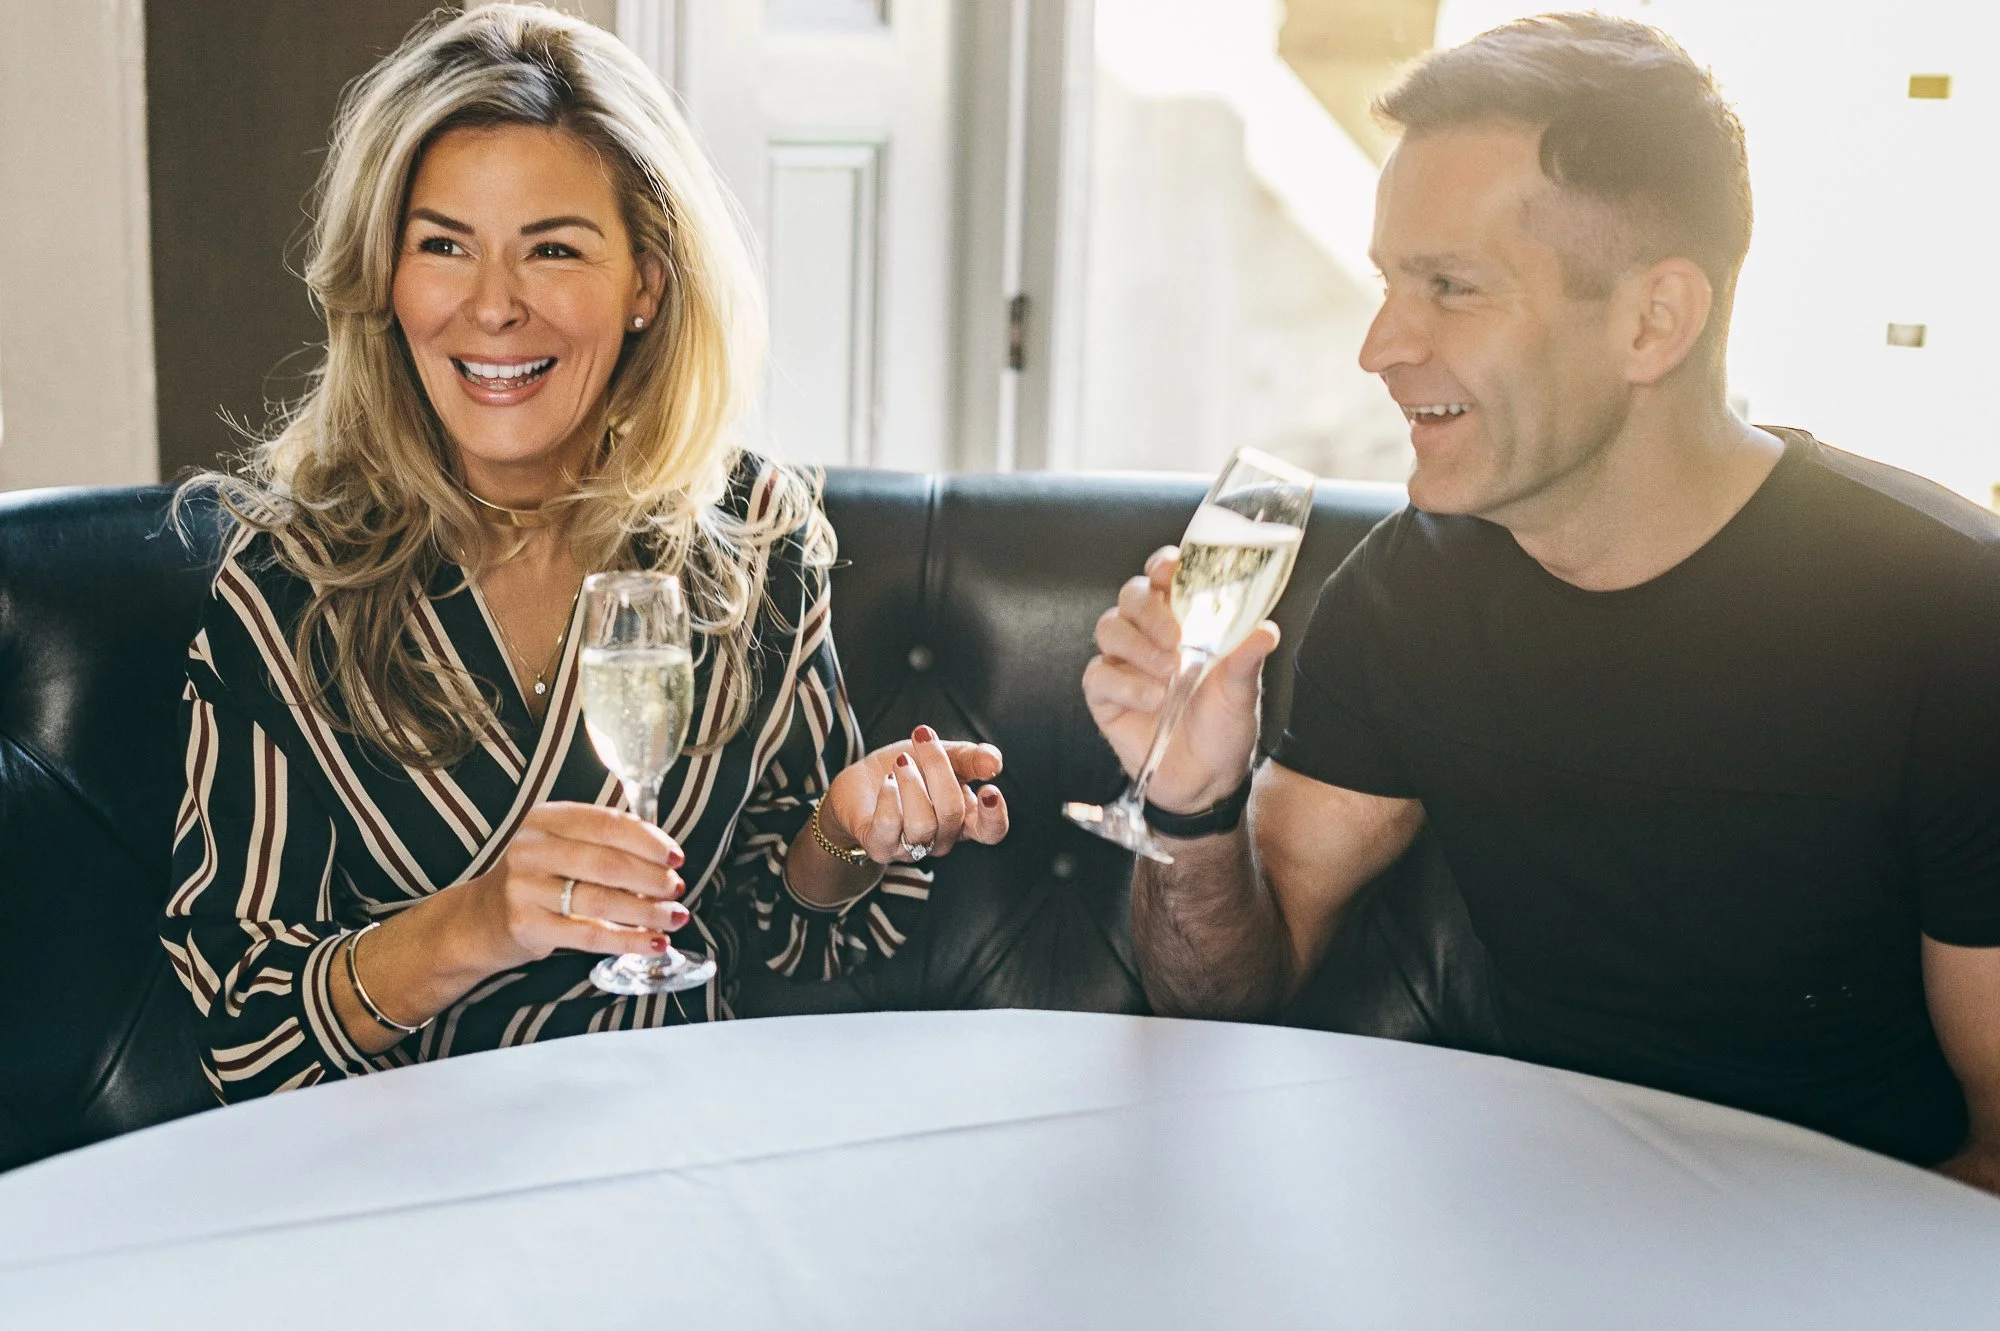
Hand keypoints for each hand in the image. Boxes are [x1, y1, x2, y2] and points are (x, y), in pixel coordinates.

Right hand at [451, 801, 690, 971]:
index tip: (676, 857)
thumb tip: (664, 856)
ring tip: (676, 917)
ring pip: (602, 901)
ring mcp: (526, 888)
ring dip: (648, 911)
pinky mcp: (528, 926)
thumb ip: (603, 843)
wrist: (480, 919)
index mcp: (545, 820)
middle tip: (678, 889)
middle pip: (608, 863)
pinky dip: (628, 940)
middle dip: (653, 878)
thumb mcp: (559, 846)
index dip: (649, 841)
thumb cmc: (536, 879)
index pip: (607, 824)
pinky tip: (654, 943)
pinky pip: (590, 935)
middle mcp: (532, 849)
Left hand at [820, 725, 1010, 862]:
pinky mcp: (880, 845)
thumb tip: (995, 761)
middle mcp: (940, 838)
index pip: (990, 832)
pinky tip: (887, 781)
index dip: (994, 816)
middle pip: (952, 813)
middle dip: (939, 769)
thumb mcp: (942, 755)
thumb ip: (971, 758)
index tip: (988, 789)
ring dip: (912, 783)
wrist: (859, 784)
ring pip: (923, 823)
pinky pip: (889, 827)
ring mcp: (910, 847)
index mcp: (963, 819)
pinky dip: (890, 798)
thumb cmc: (906, 770)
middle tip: (923, 737)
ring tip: (901, 761)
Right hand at [1082, 545, 1279, 812]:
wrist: (1207, 780)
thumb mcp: (1242, 692)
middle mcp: (1148, 635)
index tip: (1171, 569)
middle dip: (1150, 609)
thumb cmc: (1224, 727)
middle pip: (1131, 596)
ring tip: (1170, 672)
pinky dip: (1127, 685)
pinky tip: (1154, 700)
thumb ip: (1246, 658)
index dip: (1163, 566)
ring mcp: (1124, 663)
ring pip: (1110, 628)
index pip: (1164, 577)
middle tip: (1175, 635)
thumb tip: (1266, 630)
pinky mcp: (1105, 696)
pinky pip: (1100, 676)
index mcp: (1182, 620)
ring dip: (1139, 646)